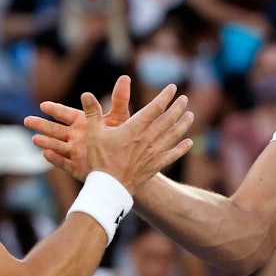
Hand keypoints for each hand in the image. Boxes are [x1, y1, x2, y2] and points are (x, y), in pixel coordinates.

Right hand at [25, 75, 134, 182]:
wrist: (124, 163)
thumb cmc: (122, 138)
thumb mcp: (119, 117)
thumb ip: (119, 99)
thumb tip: (124, 78)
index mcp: (82, 122)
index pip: (65, 114)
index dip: (54, 109)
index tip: (43, 105)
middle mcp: (75, 136)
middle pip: (55, 129)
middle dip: (42, 125)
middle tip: (27, 120)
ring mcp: (74, 152)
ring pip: (56, 145)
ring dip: (46, 142)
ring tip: (35, 139)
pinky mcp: (76, 167)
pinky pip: (64, 163)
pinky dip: (55, 159)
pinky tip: (46, 154)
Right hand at [35, 80, 192, 193]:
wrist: (111, 186)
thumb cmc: (101, 159)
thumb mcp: (94, 134)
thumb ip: (92, 113)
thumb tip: (85, 94)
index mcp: (135, 128)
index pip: (155, 108)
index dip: (165, 96)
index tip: (172, 88)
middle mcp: (148, 138)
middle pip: (168, 119)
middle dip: (178, 107)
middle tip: (184, 99)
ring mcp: (154, 153)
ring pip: (173, 135)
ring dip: (183, 124)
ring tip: (190, 115)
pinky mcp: (155, 165)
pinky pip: (173, 155)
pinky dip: (182, 148)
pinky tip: (189, 143)